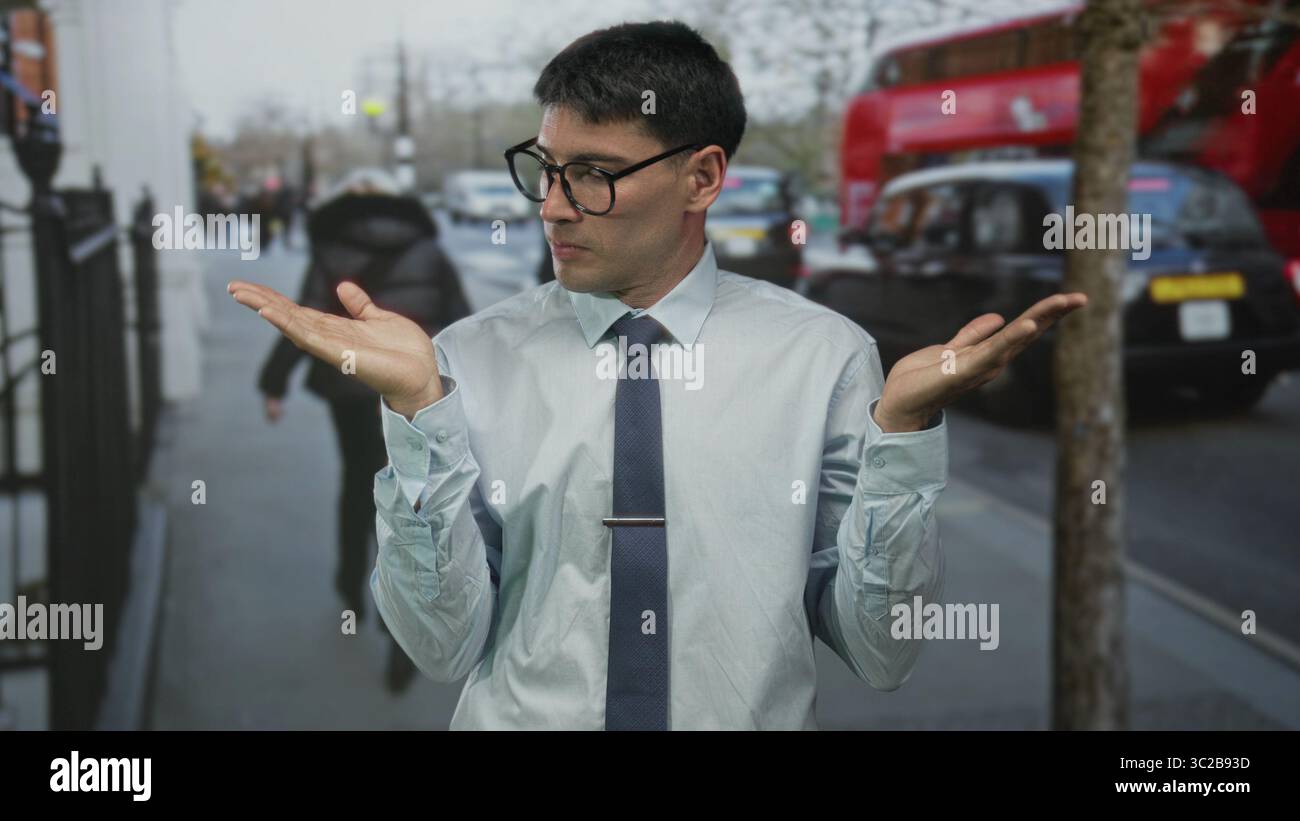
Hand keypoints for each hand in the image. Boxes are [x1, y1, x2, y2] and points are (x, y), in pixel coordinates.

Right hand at [228, 280, 442, 417]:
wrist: (423, 374)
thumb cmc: (404, 351)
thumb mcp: (380, 318)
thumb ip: (360, 305)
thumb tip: (343, 286)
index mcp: (336, 328)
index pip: (298, 310)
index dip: (274, 298)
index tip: (250, 286)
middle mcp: (329, 338)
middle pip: (288, 315)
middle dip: (261, 301)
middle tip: (233, 286)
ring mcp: (332, 347)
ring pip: (292, 324)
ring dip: (267, 308)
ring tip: (242, 294)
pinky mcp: (340, 354)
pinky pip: (309, 337)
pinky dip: (288, 324)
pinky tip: (270, 313)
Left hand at [874, 292, 1087, 431]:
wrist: (899, 403)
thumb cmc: (920, 380)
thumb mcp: (950, 349)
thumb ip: (972, 335)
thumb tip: (998, 317)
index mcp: (988, 353)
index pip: (1022, 328)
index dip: (1045, 313)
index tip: (1070, 298)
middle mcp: (990, 361)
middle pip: (1027, 331)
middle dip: (1053, 313)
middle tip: (1081, 297)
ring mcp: (980, 367)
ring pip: (1016, 338)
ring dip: (1040, 319)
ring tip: (1064, 302)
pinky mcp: (965, 370)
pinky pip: (992, 351)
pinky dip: (1011, 338)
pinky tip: (1028, 325)